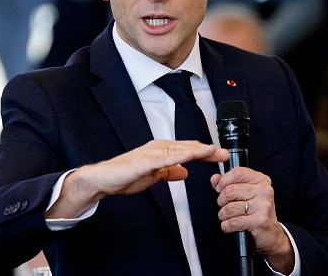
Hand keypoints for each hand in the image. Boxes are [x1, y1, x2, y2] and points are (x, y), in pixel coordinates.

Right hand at [47, 139, 228, 218]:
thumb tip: (185, 172)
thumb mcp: (153, 176)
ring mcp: (151, 153)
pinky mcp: (144, 161)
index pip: (188, 150)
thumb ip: (169, 172)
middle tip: (225, 153)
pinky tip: (190, 156)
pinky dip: (179, 156)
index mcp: (161, 151)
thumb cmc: (125, 176)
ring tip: (213, 151)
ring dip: (197, 150)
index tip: (221, 156)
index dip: (206, 152)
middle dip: (208, 150)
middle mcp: (158, 148)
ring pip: (179, 149)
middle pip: (188, 147)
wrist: (102, 180)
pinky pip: (165, 158)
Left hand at [211, 167, 294, 273]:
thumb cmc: (256, 212)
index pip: (237, 172)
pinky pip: (233, 222)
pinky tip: (229, 226)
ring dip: (223, 215)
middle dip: (221, 201)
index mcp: (261, 180)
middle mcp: (264, 191)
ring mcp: (263, 206)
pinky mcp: (260, 221)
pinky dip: (226, 226)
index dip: (223, 181)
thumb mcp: (245, 193)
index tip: (219, 189)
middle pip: (230, 190)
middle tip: (223, 206)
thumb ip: (228, 183)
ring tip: (226, 217)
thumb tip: (214, 178)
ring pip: (230, 207)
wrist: (272, 234)